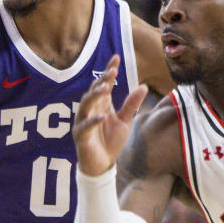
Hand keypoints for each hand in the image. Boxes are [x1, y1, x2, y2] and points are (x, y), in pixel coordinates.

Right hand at [72, 54, 147, 175]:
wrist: (102, 164)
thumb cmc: (111, 141)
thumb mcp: (125, 121)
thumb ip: (132, 104)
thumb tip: (143, 86)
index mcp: (101, 104)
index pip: (104, 84)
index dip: (109, 71)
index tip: (116, 58)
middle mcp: (90, 109)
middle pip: (94, 91)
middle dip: (102, 80)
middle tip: (112, 72)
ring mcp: (83, 121)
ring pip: (85, 104)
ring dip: (94, 96)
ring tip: (105, 88)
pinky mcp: (80, 135)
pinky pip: (85, 126)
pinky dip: (92, 121)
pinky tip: (101, 117)